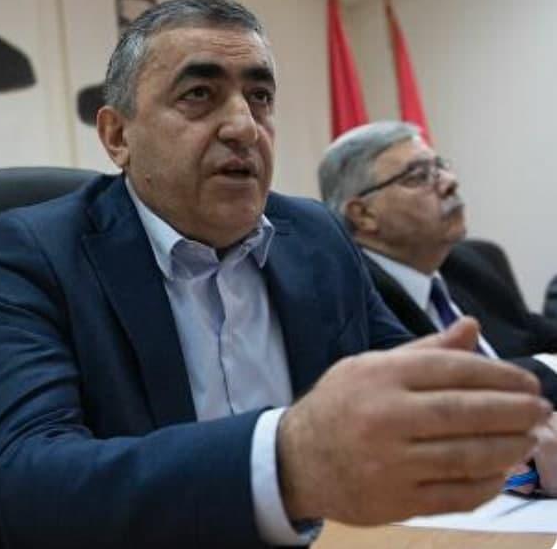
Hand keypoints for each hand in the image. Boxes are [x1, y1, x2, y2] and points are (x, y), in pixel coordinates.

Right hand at [278, 317, 552, 524]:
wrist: (294, 460)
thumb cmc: (340, 407)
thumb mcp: (369, 368)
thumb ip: (423, 351)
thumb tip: (472, 326)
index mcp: (378, 377)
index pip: (451, 371)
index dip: (498, 376)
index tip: (528, 382)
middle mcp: (383, 418)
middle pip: (464, 414)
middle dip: (513, 412)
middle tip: (542, 410)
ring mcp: (389, 463)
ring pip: (465, 457)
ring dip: (508, 448)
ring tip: (529, 439)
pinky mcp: (394, 501)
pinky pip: (455, 495)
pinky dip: (486, 484)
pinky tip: (501, 471)